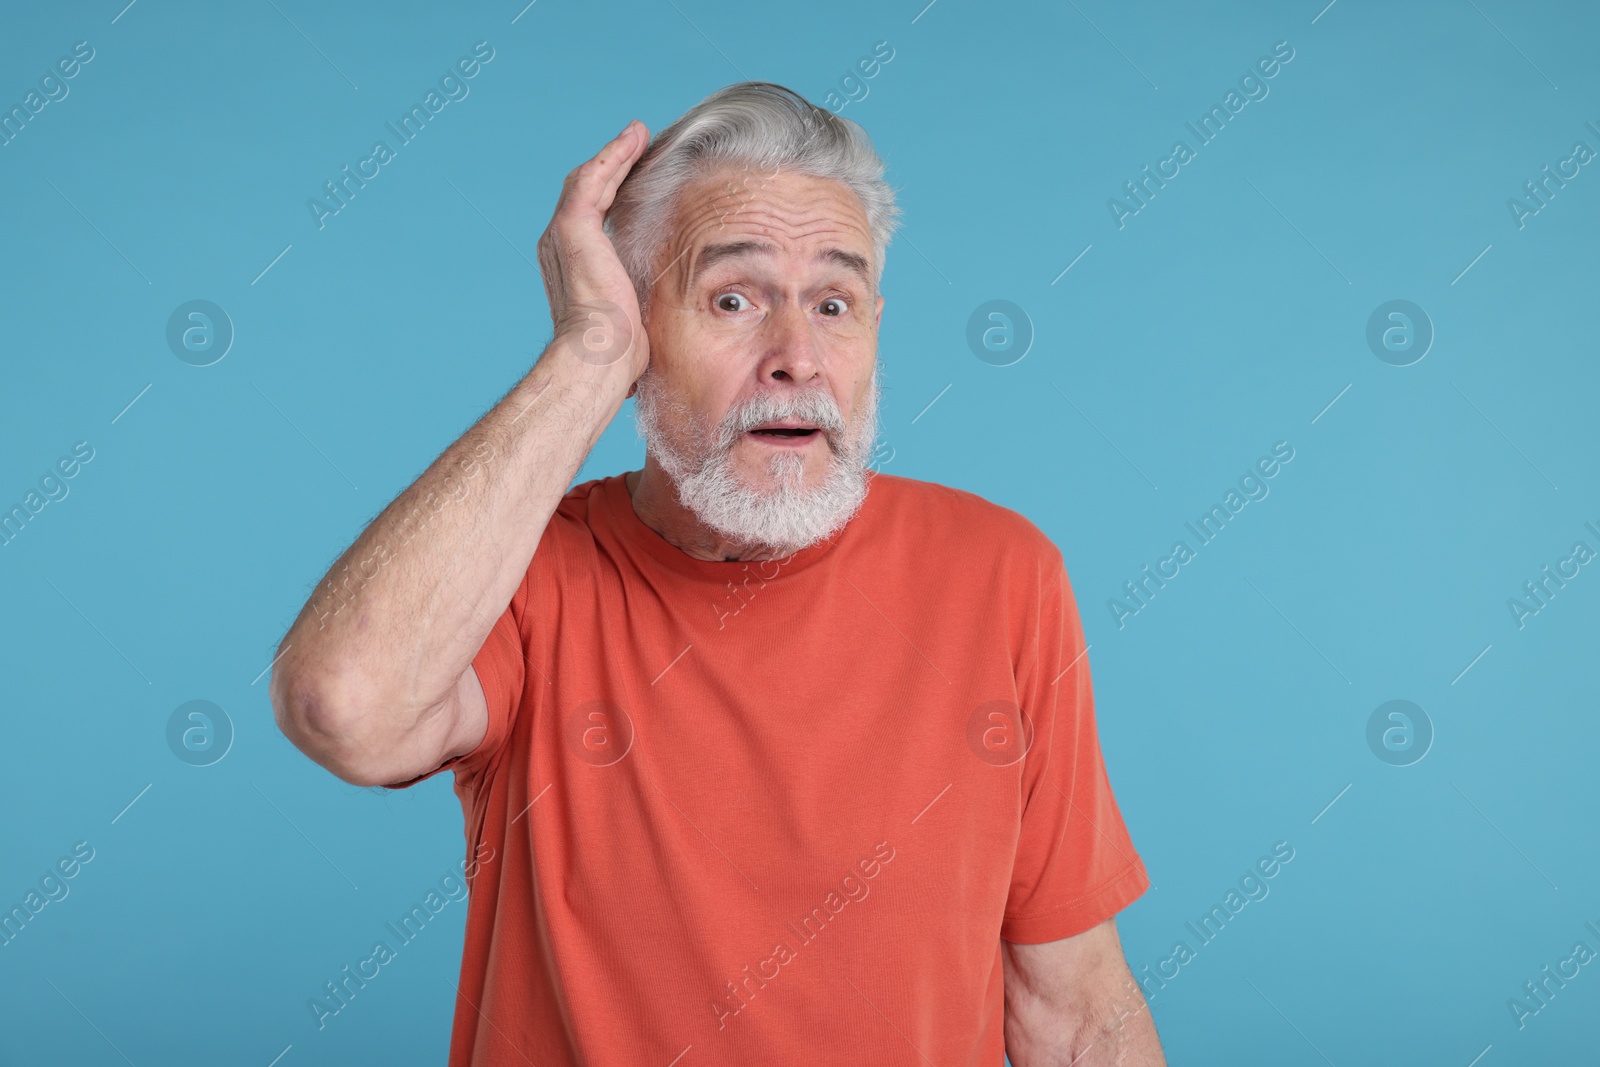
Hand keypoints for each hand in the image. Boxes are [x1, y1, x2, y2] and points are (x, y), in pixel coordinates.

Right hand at [536, 119, 650, 382]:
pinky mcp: (574, 227)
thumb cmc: (617, 354)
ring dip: (615, 155)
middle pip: (587, 193)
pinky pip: (593, 179)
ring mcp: (563, 235)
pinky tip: (634, 140)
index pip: (592, 218)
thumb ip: (636, 306)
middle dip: (612, 168)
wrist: (598, 358)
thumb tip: (660, 325)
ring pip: (589, 180)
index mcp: (571, 266)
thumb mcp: (631, 320)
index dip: (613, 194)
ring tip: (638, 135)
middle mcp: (558, 246)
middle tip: (638, 146)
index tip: (638, 179)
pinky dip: (613, 156)